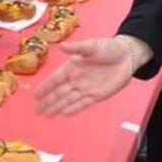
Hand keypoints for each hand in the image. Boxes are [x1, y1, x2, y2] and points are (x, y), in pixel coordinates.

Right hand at [35, 35, 150, 115]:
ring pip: (68, 100)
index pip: (55, 79)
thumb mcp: (91, 46)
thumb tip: (61, 46)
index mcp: (72, 67)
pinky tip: (64, 113)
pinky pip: (82, 104)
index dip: (45, 87)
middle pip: (58, 93)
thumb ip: (76, 48)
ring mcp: (85, 88)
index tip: (35, 95)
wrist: (126, 56)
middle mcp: (76, 79)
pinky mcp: (96, 95)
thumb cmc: (108, 48)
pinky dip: (73, 108)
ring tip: (46, 115)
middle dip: (47, 102)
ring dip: (56, 107)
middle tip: (37, 110)